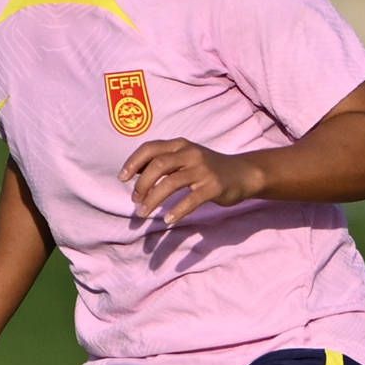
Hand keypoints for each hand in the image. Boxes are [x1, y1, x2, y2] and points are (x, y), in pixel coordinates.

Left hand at [121, 138, 260, 230]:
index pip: (150, 148)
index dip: (133, 162)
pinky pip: (191, 200)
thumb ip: (163, 161)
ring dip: (153, 200)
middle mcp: (190, 153)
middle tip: (135, 201)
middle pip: (158, 165)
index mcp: (180, 145)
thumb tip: (133, 172)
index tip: (122, 178)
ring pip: (171, 183)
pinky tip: (168, 220)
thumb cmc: (208, 168)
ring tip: (144, 213)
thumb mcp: (185, 158)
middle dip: (142, 184)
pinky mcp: (214, 186)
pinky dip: (177, 211)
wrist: (243, 173)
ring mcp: (203, 169)